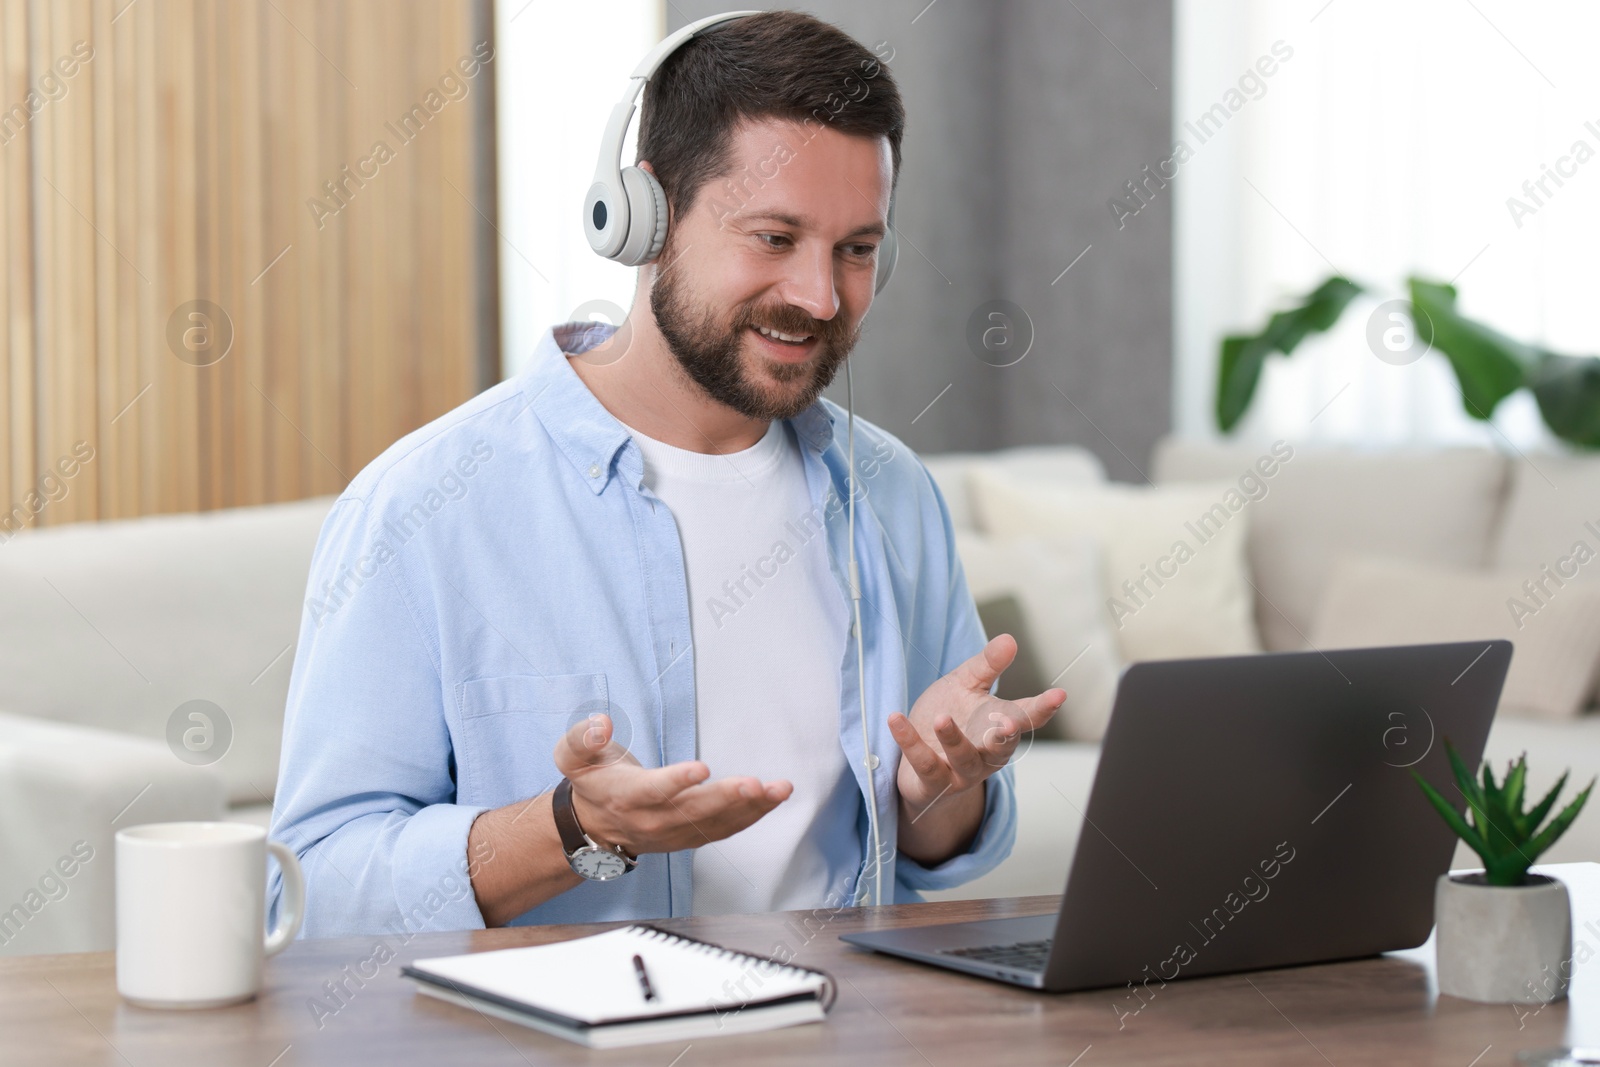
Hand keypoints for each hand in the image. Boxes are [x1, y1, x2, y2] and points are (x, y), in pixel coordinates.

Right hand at [553, 714, 791, 857]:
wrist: (593, 826)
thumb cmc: (592, 782)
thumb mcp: (571, 756)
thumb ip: (582, 738)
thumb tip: (602, 724)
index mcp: (626, 798)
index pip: (653, 792)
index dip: (677, 782)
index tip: (701, 769)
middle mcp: (653, 820)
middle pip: (693, 813)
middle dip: (726, 798)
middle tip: (754, 784)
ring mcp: (675, 833)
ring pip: (716, 824)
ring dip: (750, 808)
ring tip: (778, 789)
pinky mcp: (692, 836)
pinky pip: (726, 829)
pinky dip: (752, 815)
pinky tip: (773, 798)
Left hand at [889, 634, 1064, 812]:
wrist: (916, 764)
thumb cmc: (949, 718)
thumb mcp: (965, 686)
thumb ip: (987, 666)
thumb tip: (1010, 639)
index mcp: (998, 727)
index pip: (1026, 718)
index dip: (1043, 708)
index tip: (1059, 694)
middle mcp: (987, 754)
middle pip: (1002, 746)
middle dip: (1006, 735)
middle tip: (1009, 722)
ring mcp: (961, 772)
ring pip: (964, 759)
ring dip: (954, 740)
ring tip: (943, 719)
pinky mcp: (932, 783)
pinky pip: (924, 765)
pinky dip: (910, 743)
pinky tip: (896, 719)